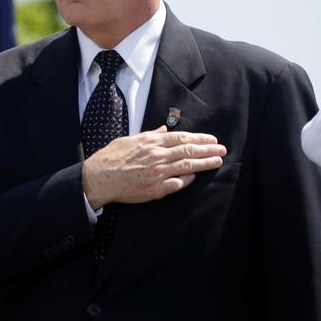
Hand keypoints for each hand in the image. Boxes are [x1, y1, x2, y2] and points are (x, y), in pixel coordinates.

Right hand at [82, 126, 226, 207]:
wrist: (98, 178)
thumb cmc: (110, 158)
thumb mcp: (128, 140)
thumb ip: (148, 135)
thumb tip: (163, 130)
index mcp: (150, 142)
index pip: (181, 138)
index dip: (199, 139)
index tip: (212, 140)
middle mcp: (156, 156)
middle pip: (188, 151)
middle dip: (208, 150)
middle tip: (222, 150)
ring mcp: (157, 174)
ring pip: (187, 167)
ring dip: (204, 164)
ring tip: (217, 161)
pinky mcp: (154, 189)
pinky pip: (176, 184)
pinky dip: (187, 180)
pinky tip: (194, 177)